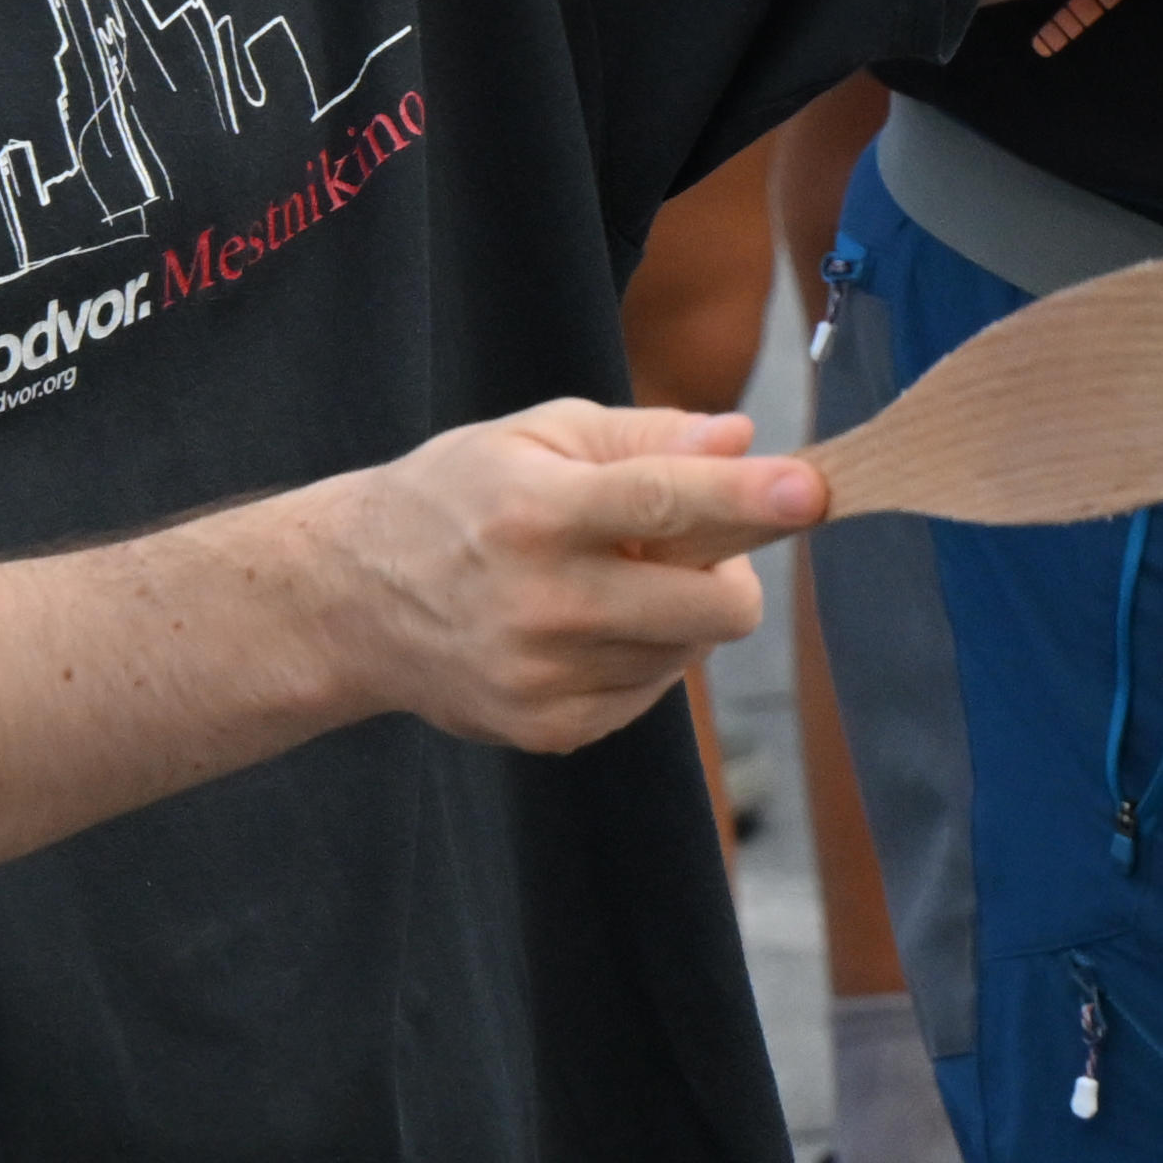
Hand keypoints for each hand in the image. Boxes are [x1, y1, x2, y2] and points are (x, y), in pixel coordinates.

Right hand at [330, 398, 822, 756]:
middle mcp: (542, 601)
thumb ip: (648, 435)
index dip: (747, 498)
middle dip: (732, 571)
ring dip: (679, 610)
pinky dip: (643, 654)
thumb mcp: (538, 434)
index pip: (664, 502)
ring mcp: (544, 676)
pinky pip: (652, 690)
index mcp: (538, 511)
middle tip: (687, 544)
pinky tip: (583, 626)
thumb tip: (741, 438)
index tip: (812, 490)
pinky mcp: (547, 728)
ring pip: (691, 648)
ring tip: (608, 580)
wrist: (350, 601)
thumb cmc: (458, 497)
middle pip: (713, 605)